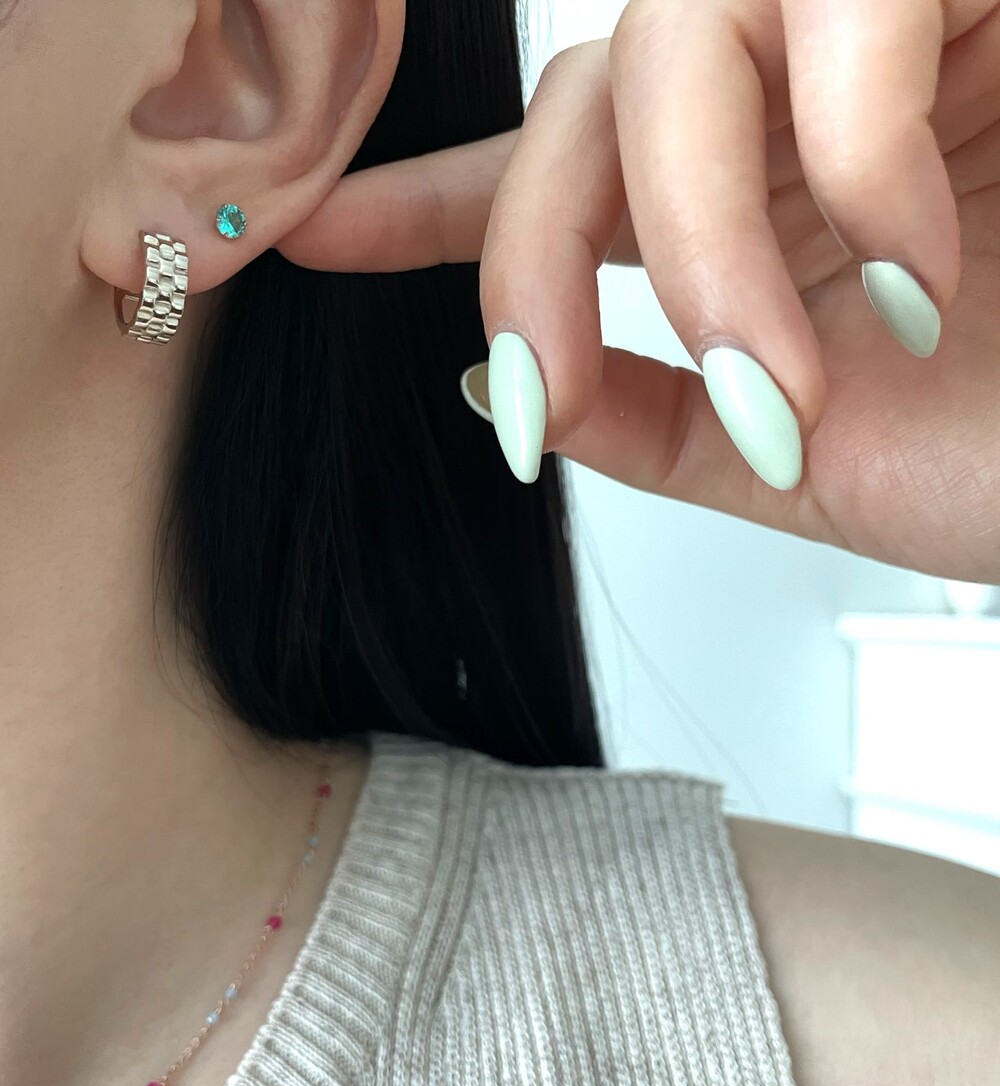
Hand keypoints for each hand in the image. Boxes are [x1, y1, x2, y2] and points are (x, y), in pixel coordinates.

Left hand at [280, 0, 999, 583]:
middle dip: (528, 255)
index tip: (317, 238)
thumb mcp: (812, 472)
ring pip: (675, 46)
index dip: (435, 206)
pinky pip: (838, 7)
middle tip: (540, 395)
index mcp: (765, 221)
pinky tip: (903, 264)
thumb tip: (518, 398)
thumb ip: (660, 427)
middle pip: (588, 103)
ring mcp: (892, 44)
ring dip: (688, 236)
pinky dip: (843, 158)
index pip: (571, 178)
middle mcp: (814, 115)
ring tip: (774, 387)